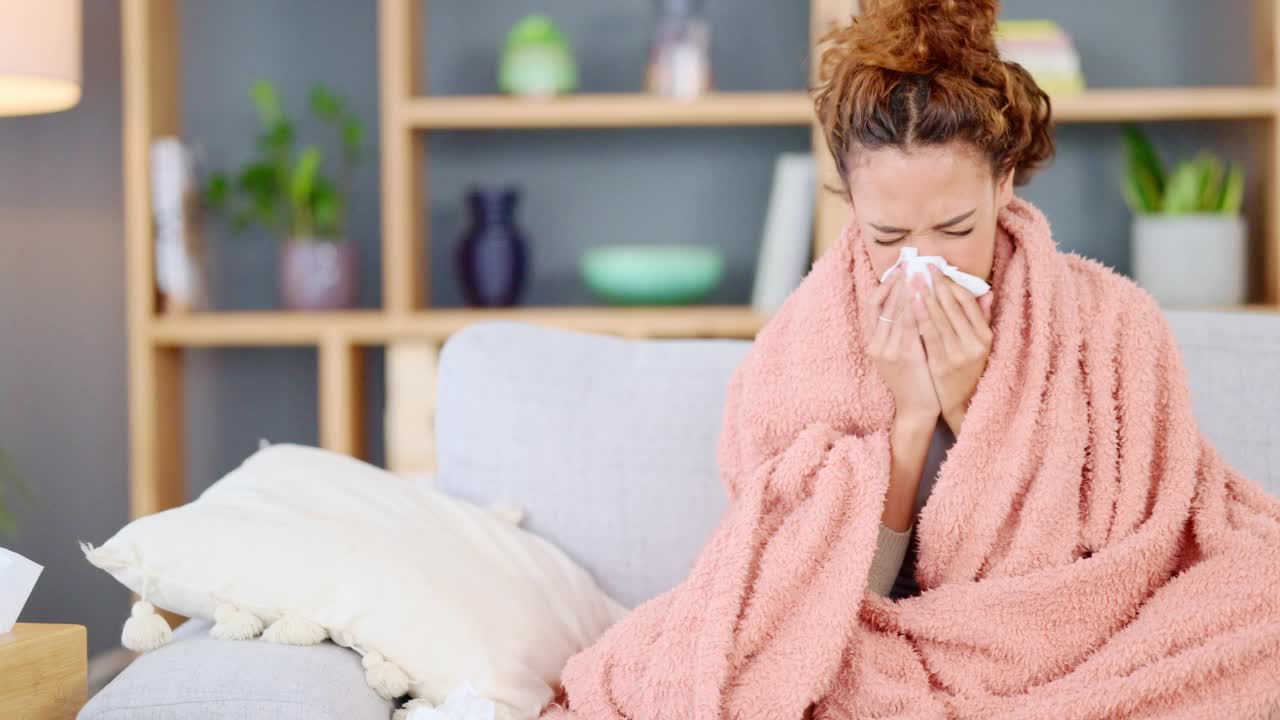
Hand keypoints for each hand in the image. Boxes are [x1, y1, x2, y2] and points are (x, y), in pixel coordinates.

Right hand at [868, 268, 940, 424]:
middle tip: (910, 261)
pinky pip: (908, 324)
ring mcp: (887, 349)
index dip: (887, 283)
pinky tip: (923, 293)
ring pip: (896, 311)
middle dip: (898, 280)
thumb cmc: (916, 380)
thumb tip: (915, 302)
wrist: (917, 409)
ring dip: (906, 289)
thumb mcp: (905, 353)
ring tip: (916, 271)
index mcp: (876, 341)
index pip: (876, 303)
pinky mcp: (902, 355)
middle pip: (885, 303)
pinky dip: (914, 307)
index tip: (900, 267)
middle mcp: (877, 343)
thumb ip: (906, 330)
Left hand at [910, 265, 994, 434]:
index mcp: (985, 337)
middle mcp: (974, 344)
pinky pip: (929, 334)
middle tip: (923, 266)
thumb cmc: (968, 371)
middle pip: (952, 306)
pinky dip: (920, 315)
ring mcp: (958, 354)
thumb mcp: (980, 346)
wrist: (961, 404)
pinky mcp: (941, 363)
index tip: (938, 270)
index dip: (952, 283)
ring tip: (914, 278)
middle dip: (936, 284)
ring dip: (925, 295)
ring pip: (939, 317)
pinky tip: (911, 302)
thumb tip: (986, 292)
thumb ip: (982, 319)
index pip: (968, 302)